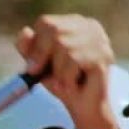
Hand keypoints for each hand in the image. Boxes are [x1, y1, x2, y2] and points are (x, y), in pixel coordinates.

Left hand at [16, 14, 118, 128]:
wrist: (82, 106)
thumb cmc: (61, 81)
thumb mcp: (39, 63)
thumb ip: (29, 48)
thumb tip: (24, 31)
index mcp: (74, 23)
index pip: (46, 23)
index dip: (35, 44)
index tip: (32, 66)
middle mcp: (90, 27)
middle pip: (55, 31)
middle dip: (43, 56)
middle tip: (42, 74)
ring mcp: (100, 40)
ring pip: (64, 47)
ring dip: (58, 71)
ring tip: (64, 81)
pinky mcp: (104, 56)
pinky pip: (74, 60)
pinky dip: (67, 77)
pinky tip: (73, 84)